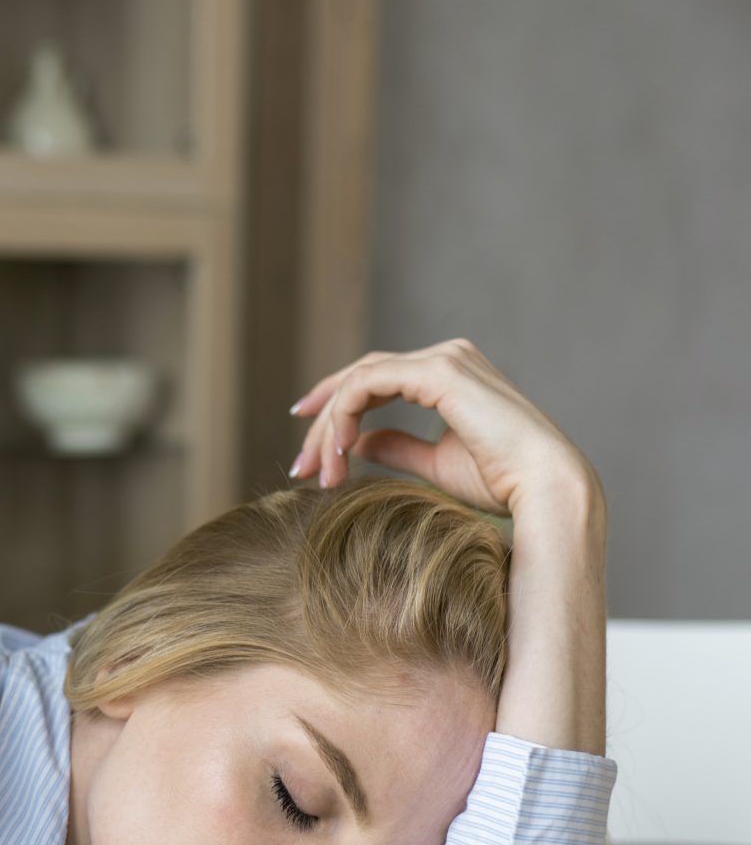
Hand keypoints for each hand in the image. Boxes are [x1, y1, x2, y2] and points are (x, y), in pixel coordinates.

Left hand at [289, 337, 601, 518]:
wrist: (543, 488)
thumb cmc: (502, 482)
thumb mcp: (435, 464)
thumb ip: (397, 447)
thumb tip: (357, 444)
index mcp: (449, 374)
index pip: (375, 379)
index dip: (335, 409)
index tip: (310, 449)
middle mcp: (447, 356)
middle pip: (361, 377)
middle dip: (323, 421)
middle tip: (301, 466)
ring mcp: (444, 359)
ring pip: (359, 380)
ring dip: (329, 426)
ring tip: (317, 471)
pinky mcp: (440, 372)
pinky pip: (369, 383)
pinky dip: (344, 414)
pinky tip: (339, 452)